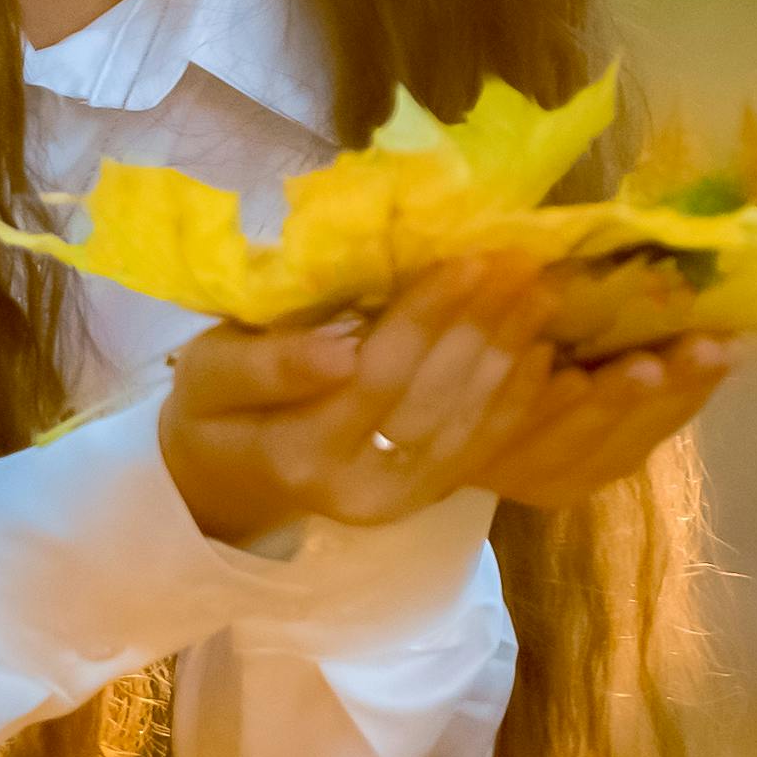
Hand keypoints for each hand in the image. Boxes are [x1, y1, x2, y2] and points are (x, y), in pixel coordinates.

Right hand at [159, 255, 731, 547]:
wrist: (221, 477)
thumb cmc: (211, 406)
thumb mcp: (208, 373)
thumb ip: (272, 362)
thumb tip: (344, 346)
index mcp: (302, 454)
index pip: (382, 374)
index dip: (434, 315)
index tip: (476, 254)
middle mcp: (362, 491)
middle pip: (440, 401)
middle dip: (488, 327)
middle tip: (530, 262)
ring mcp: (401, 503)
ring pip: (475, 428)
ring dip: (516, 358)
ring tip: (546, 293)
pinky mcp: (430, 498)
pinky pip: (488, 448)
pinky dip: (521, 399)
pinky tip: (547, 351)